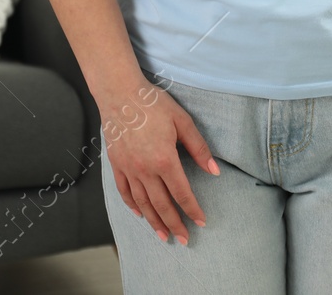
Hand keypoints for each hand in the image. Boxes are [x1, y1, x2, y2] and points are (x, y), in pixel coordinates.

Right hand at [101, 78, 219, 246]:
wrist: (119, 93)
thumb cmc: (153, 104)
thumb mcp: (182, 121)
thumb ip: (198, 148)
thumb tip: (214, 171)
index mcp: (165, 159)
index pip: (182, 193)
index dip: (192, 209)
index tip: (201, 222)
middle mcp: (145, 169)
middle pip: (162, 204)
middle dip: (175, 224)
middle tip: (184, 239)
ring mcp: (129, 168)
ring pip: (143, 202)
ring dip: (154, 221)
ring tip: (163, 235)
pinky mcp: (117, 164)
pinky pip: (124, 191)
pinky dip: (132, 205)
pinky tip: (139, 214)